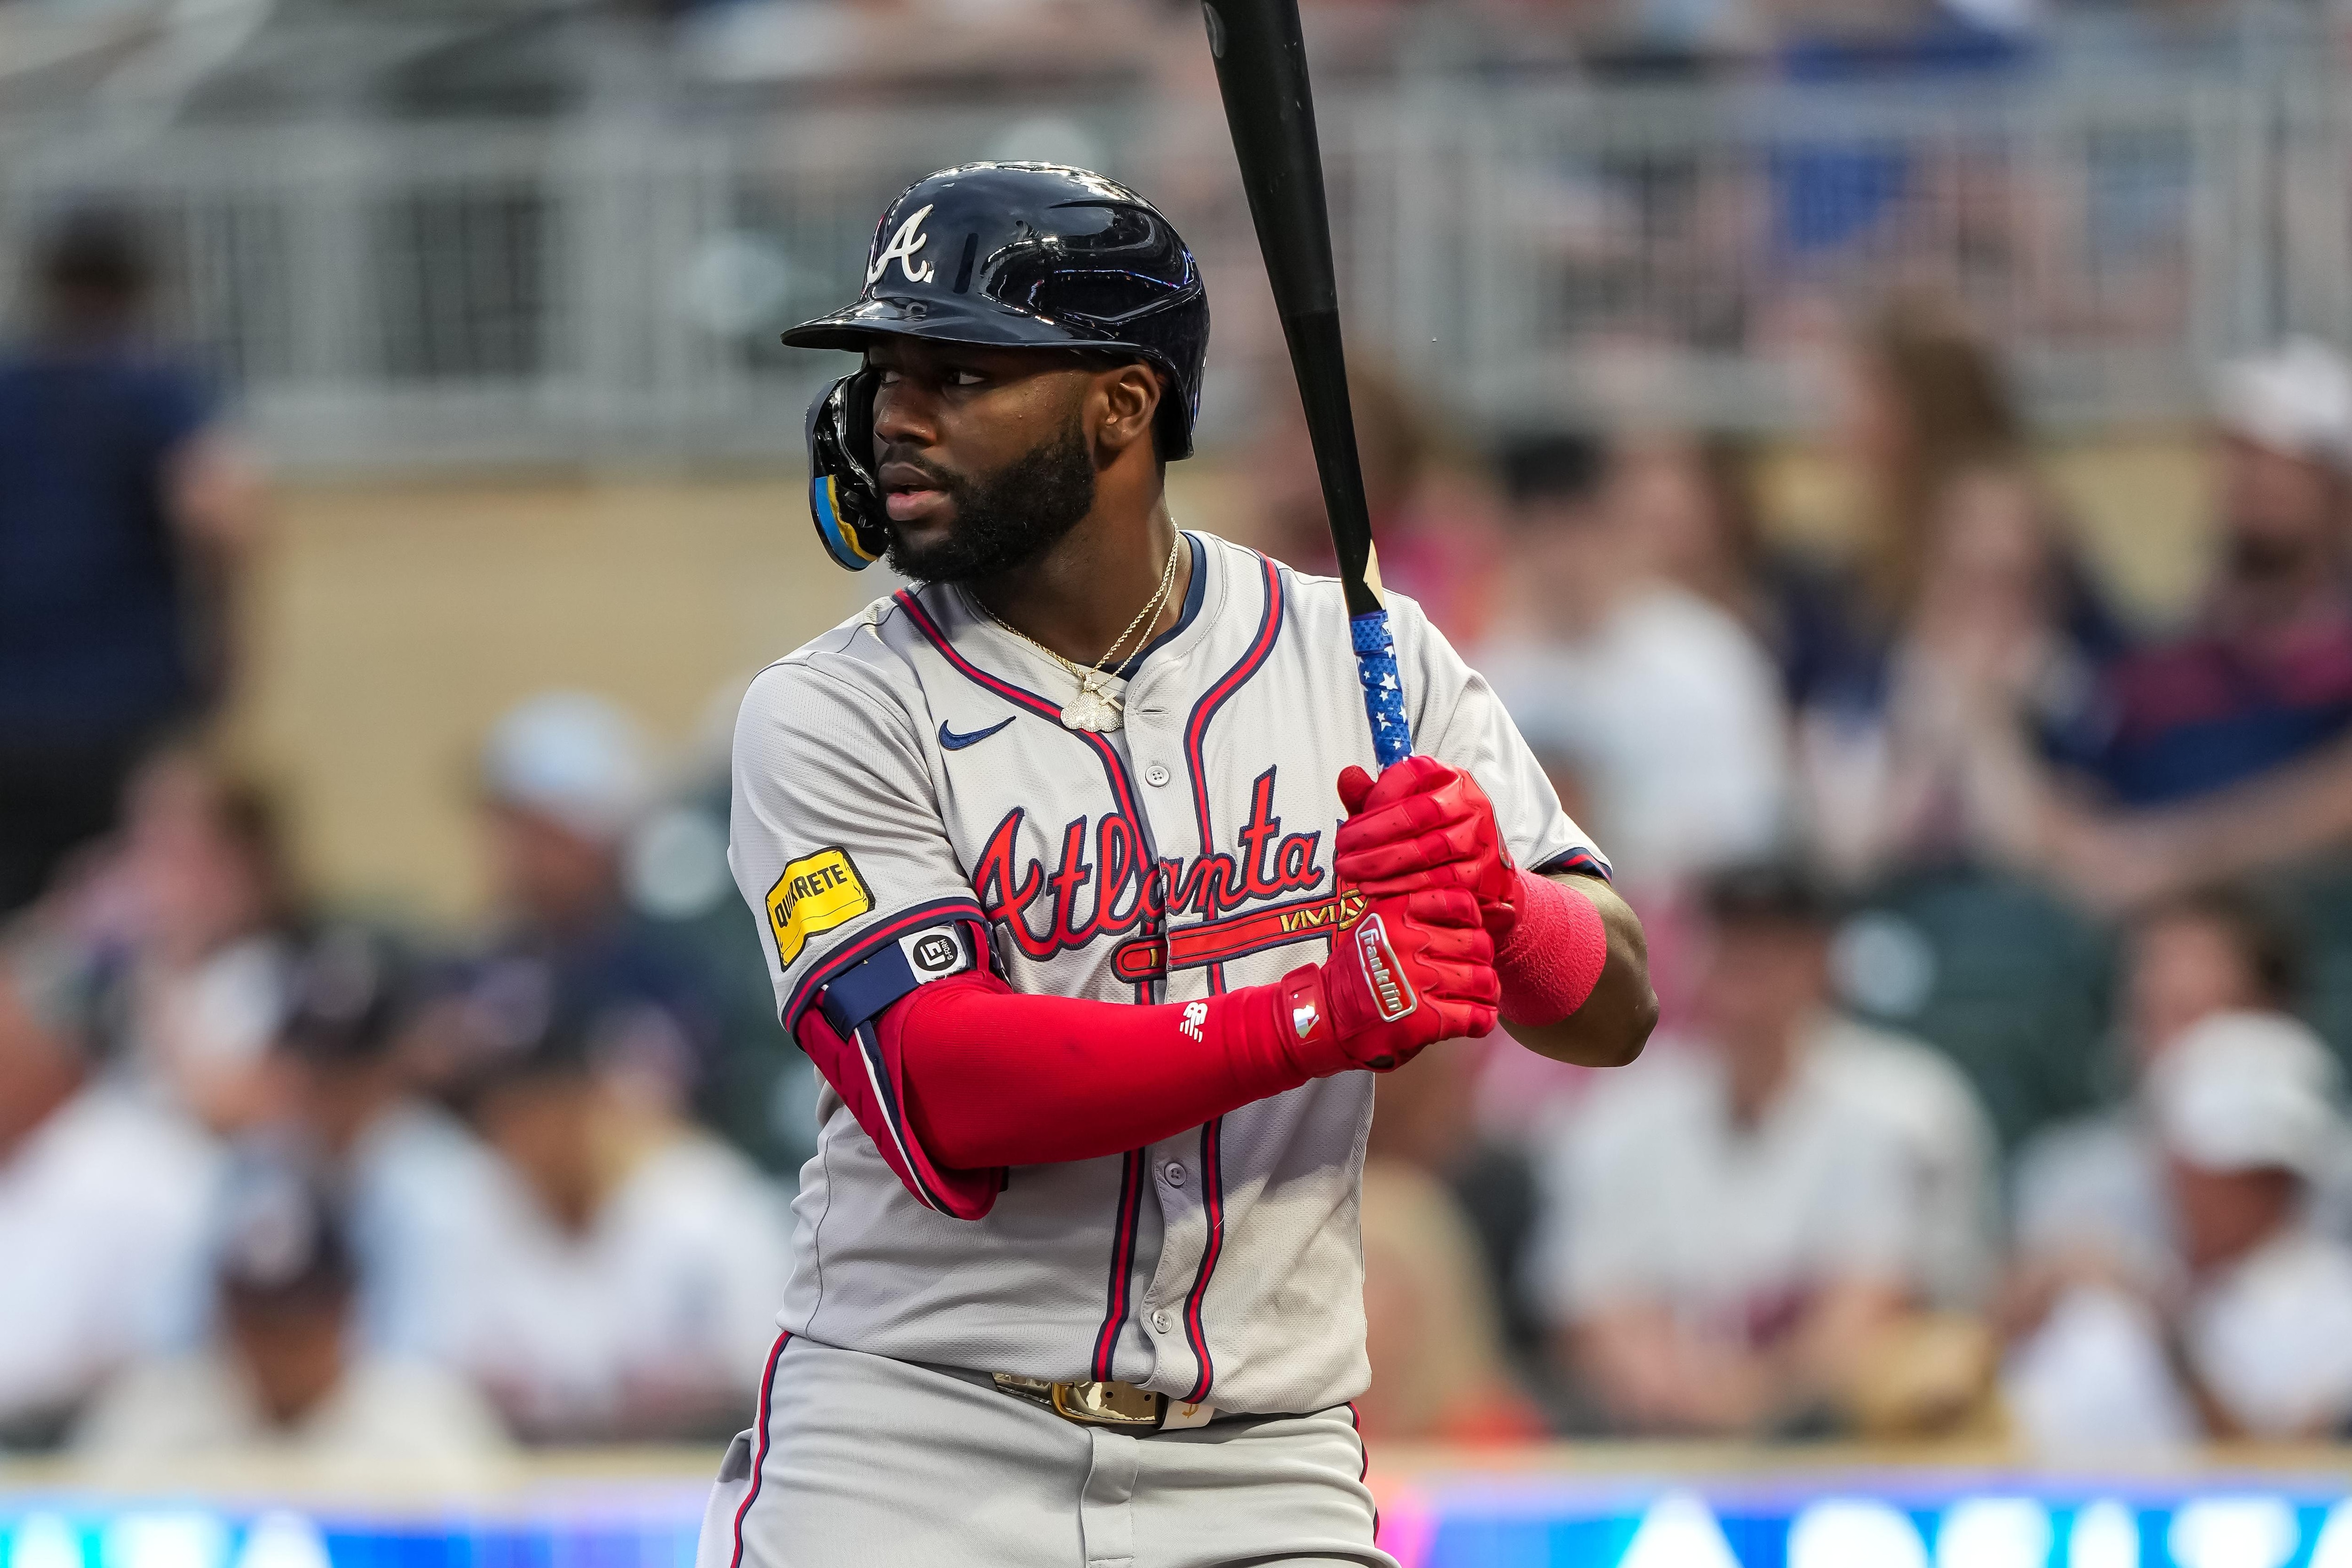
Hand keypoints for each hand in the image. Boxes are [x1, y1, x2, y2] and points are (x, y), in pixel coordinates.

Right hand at [1279, 887, 1497, 1073]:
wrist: (1324, 1018)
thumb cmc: (1355, 974)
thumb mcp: (1374, 926)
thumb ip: (1411, 915)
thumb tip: (1462, 914)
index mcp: (1397, 913)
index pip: (1460, 904)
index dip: (1473, 921)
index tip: (1470, 932)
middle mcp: (1407, 942)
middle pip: (1478, 944)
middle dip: (1482, 959)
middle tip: (1476, 969)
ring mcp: (1416, 982)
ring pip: (1483, 980)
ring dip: (1487, 992)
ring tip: (1480, 997)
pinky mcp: (1424, 1020)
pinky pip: (1475, 1017)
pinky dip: (1482, 1021)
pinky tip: (1476, 1021)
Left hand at [1336, 755, 1517, 940]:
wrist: (1484, 872)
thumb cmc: (1439, 834)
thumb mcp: (1405, 809)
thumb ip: (1375, 796)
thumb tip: (1348, 777)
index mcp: (1449, 778)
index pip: (1413, 772)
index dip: (1379, 793)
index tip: (1354, 814)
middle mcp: (1468, 803)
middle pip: (1419, 813)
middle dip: (1373, 832)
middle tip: (1343, 846)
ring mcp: (1478, 838)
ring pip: (1426, 849)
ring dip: (1381, 862)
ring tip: (1351, 870)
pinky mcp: (1481, 873)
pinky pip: (1436, 881)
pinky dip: (1400, 885)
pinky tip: (1374, 888)